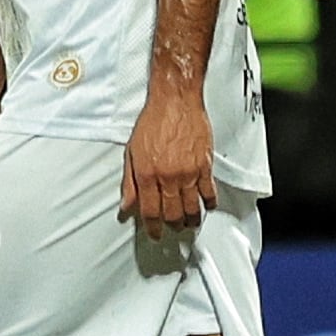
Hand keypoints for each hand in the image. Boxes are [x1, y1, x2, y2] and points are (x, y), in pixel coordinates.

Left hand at [122, 85, 215, 239]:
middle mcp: (168, 177)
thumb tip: (126, 204)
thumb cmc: (154, 121)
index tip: (155, 233)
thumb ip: (129, 182)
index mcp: (148, 175)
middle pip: (172, 213)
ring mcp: (188, 173)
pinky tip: (207, 206)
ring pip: (192, 207)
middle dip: (172, 226)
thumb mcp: (131, 152)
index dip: (153, 227)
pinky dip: (209, 203)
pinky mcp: (204, 165)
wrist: (175, 102)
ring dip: (191, 219)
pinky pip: (209, 191)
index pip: (150, 211)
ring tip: (189, 223)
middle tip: (173, 229)